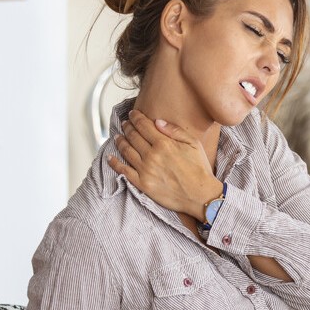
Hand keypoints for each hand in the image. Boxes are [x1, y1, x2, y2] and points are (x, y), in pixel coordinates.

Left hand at [107, 110, 221, 218]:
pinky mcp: (143, 184)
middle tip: (125, 123)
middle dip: (127, 127)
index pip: (143, 125)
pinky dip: (114, 163)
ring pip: (126, 151)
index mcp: (164, 143)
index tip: (132, 114)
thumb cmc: (199, 169)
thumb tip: (157, 121)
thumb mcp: (193, 144)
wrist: (200, 195)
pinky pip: (124, 171)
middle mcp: (152, 155)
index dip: (135, 117)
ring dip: (120, 141)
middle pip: (133, 136)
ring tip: (117, 136)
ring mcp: (145, 170)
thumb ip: (175, 130)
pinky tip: (110, 157)